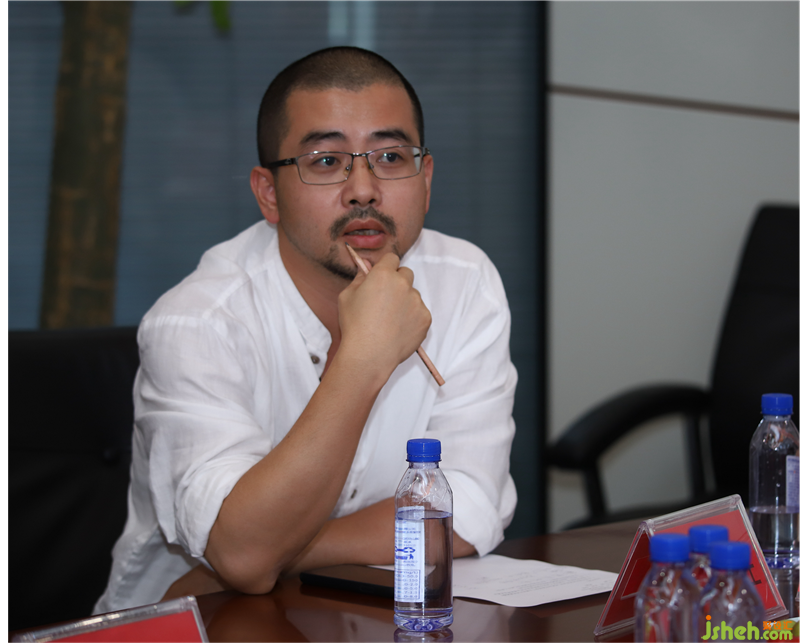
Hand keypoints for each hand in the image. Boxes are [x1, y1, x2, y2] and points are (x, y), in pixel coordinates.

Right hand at [337, 253, 430, 379]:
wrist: (369, 355)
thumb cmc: (354, 326)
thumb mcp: (347, 297)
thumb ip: (359, 277)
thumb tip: (366, 265)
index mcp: (383, 275)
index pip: (392, 258)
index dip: (386, 267)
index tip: (382, 277)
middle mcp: (403, 284)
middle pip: (406, 273)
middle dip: (398, 281)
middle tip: (385, 300)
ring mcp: (417, 301)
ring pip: (413, 295)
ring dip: (404, 301)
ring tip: (389, 321)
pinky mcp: (425, 318)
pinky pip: (420, 312)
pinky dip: (411, 318)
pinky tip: (397, 330)